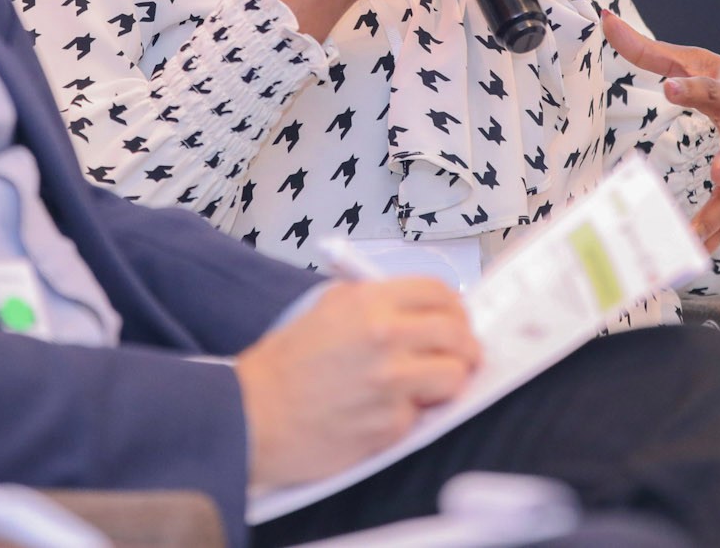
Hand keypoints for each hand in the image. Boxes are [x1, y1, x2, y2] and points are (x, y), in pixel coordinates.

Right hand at [234, 278, 480, 490]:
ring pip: (453, 377)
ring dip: (447, 382)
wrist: (253, 415)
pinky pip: (423, 417)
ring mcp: (389, 383)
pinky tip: (385, 411)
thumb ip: (374, 303)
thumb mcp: (325, 309)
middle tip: (462, 355)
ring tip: (428, 386)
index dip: (455, 307)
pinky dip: (411, 416)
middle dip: (466, 346)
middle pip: (457, 333)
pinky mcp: (389, 426)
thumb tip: (420, 310)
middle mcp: (383, 337)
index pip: (438, 293)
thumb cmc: (284, 367)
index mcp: (367, 303)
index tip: (456, 320)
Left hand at [601, 11, 719, 251]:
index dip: (690, 87)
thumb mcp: (702, 62)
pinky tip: (688, 259)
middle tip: (719, 173)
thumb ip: (651, 50)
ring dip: (717, 215)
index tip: (669, 87)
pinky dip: (714, 239)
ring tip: (690, 237)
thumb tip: (605, 20)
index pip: (710, 89)